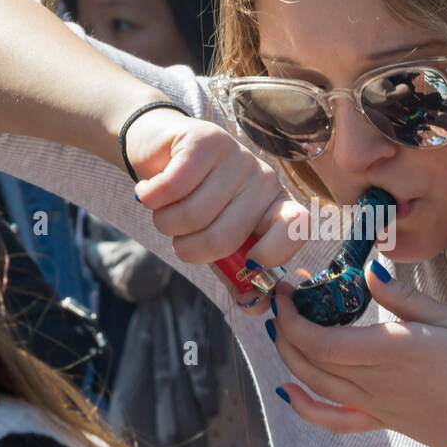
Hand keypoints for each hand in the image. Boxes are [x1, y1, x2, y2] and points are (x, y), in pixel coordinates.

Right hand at [127, 106, 306, 316]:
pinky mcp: (206, 140)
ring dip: (165, 222)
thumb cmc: (194, 204)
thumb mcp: (218, 244)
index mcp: (276, 207)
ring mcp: (237, 157)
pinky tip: (150, 192)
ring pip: (192, 215)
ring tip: (166, 208)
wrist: (161, 155)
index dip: (271, 256)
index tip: (246, 268)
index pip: (297, 229)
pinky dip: (151, 197)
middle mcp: (264, 180)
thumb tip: (256, 306)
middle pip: (224, 238)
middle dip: (189, 248)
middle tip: (180, 235)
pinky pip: (174, 186)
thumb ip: (236, 275)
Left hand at [265, 262, 446, 446]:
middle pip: (309, 361)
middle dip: (286, 330)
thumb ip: (404, 298)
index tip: (288, 289)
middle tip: (285, 301)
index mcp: (390, 351)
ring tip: (283, 331)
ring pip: (316, 386)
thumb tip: (368, 271)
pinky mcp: (385, 422)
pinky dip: (306, 408)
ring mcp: (377, 407)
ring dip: (290, 359)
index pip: (318, 338)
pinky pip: (335, 420)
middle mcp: (374, 383)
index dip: (292, 315)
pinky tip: (290, 393)